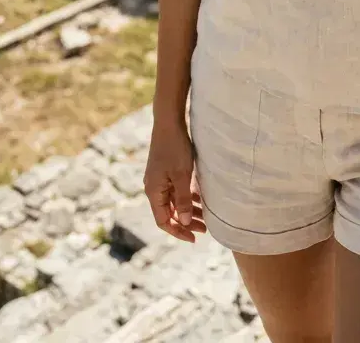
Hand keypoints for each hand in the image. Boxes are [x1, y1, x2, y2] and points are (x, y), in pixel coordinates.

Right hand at [143, 120, 204, 242]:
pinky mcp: (166, 171)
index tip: (194, 238)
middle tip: (204, 229)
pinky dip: (187, 197)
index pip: (164, 221)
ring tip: (205, 216)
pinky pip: (176, 191)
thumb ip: (183, 200)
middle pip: (169, 213)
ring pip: (174, 202)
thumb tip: (185, 222)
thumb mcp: (182, 175)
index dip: (178, 231)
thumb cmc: (175, 148)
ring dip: (188, 210)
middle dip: (186, 222)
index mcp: (154, 192)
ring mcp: (159, 179)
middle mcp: (154, 188)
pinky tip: (200, 199)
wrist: (169, 122)